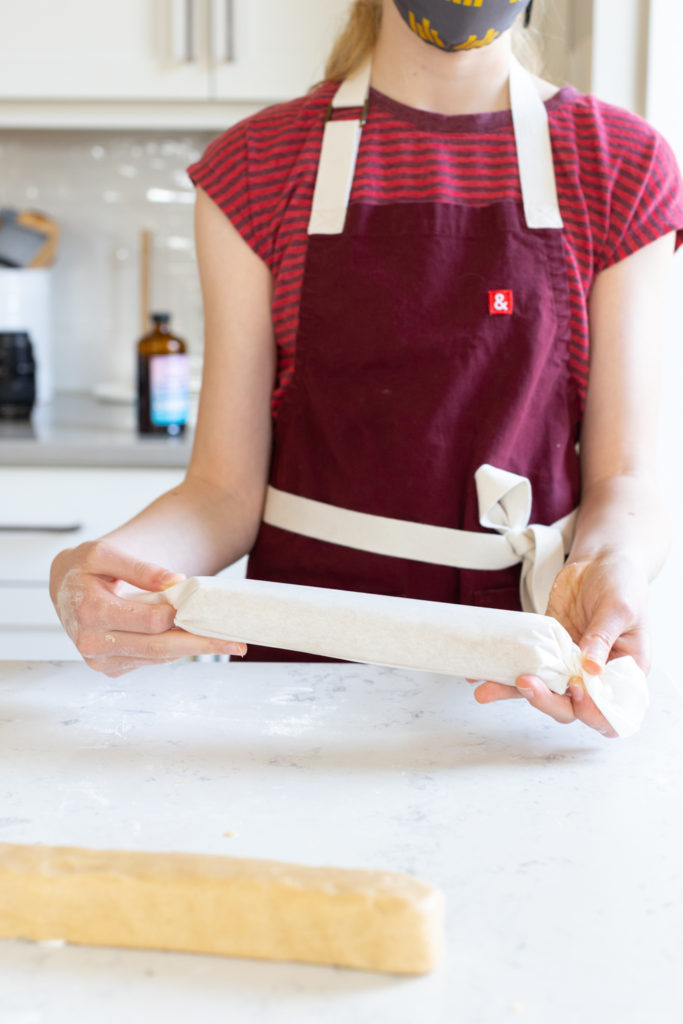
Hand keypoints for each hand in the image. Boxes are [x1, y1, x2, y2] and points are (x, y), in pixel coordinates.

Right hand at [49, 540, 245, 677]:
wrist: (65, 587)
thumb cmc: (86, 567)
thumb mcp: (106, 553)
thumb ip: (140, 567)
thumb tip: (175, 582)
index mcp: (91, 611)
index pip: (151, 621)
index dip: (180, 614)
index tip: (208, 610)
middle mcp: (93, 643)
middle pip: (160, 647)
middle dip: (201, 645)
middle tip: (237, 644)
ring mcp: (101, 660)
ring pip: (158, 658)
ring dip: (192, 650)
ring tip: (226, 643)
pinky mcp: (110, 667)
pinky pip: (150, 660)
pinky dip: (174, 650)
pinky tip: (193, 641)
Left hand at [472, 554, 649, 736]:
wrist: (600, 560)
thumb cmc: (623, 583)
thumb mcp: (619, 609)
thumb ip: (603, 637)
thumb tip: (591, 668)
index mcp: (624, 673)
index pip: (609, 710)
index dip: (591, 710)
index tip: (575, 690)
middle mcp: (595, 676)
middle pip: (571, 706)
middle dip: (546, 701)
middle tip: (526, 684)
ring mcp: (568, 664)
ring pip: (544, 690)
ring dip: (515, 692)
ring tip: (487, 690)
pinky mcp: (546, 650)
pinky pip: (526, 666)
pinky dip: (505, 672)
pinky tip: (484, 674)